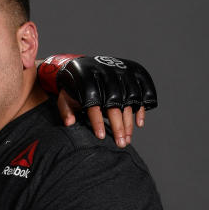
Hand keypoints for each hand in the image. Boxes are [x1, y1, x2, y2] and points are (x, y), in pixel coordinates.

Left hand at [39, 55, 156, 146]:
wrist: (84, 66)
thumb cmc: (73, 87)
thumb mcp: (64, 97)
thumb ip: (66, 110)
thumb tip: (69, 123)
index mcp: (87, 81)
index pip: (94, 104)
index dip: (98, 121)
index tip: (101, 137)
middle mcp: (106, 75)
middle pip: (115, 104)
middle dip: (118, 126)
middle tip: (120, 143)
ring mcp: (122, 72)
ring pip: (130, 100)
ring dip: (129, 121)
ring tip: (127, 138)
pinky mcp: (134, 72)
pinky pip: (144, 90)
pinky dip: (142, 107)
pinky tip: (138, 123)